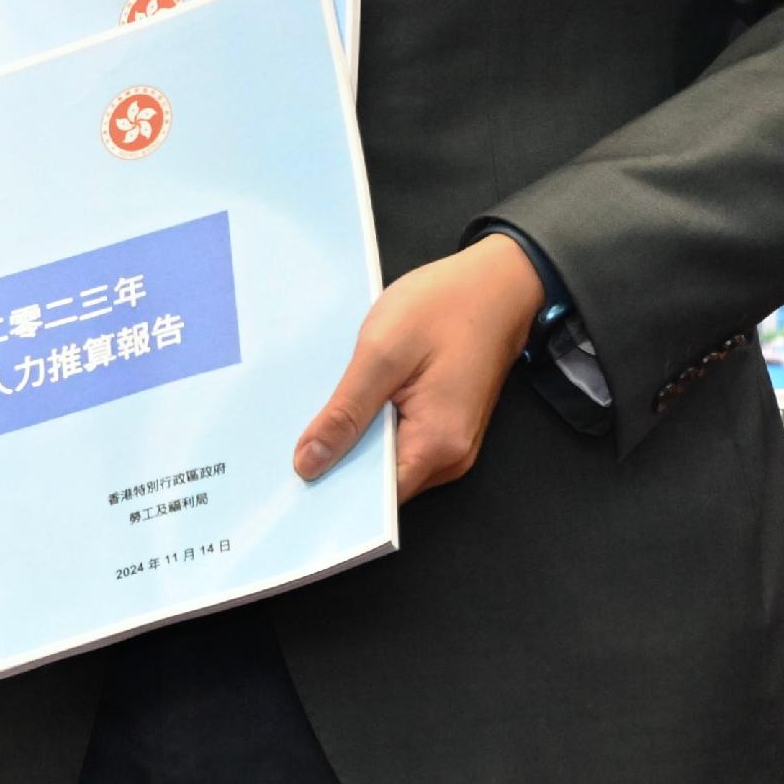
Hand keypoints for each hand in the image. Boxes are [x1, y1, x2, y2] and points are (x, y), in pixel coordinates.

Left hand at [294, 232, 546, 499]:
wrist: (499, 282)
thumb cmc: (444, 307)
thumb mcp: (382, 354)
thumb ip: (346, 413)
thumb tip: (309, 465)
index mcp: (437, 446)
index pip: (374, 501)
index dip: (331, 494)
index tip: (286, 487)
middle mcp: (450, 458)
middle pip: (380, 483)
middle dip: (337, 466)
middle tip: (285, 447)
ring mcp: (452, 442)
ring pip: (388, 461)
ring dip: (354, 443)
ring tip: (310, 421)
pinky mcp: (447, 423)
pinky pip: (401, 440)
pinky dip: (373, 428)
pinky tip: (347, 404)